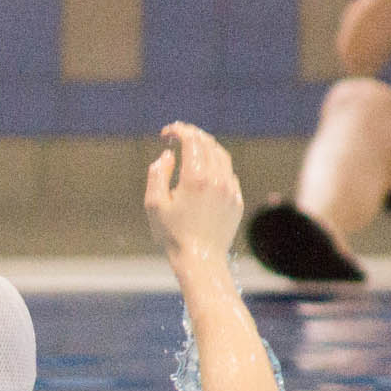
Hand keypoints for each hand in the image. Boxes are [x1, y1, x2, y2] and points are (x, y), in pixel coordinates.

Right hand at [144, 121, 242, 265]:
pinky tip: (204, 171)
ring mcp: (231, 189)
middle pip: (209, 144)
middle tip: (178, 135)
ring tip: (192, 148)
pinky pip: (228, 174)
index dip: (179, 131)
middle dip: (192, 135)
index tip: (167, 132)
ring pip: (222, 157)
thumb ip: (157, 174)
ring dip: (206, 147)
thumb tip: (167, 155)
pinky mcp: (236, 201)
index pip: (192, 140)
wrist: (200, 260)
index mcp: (196, 177)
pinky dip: (216, 165)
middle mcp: (218, 179)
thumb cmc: (172, 234)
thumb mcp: (153, 204)